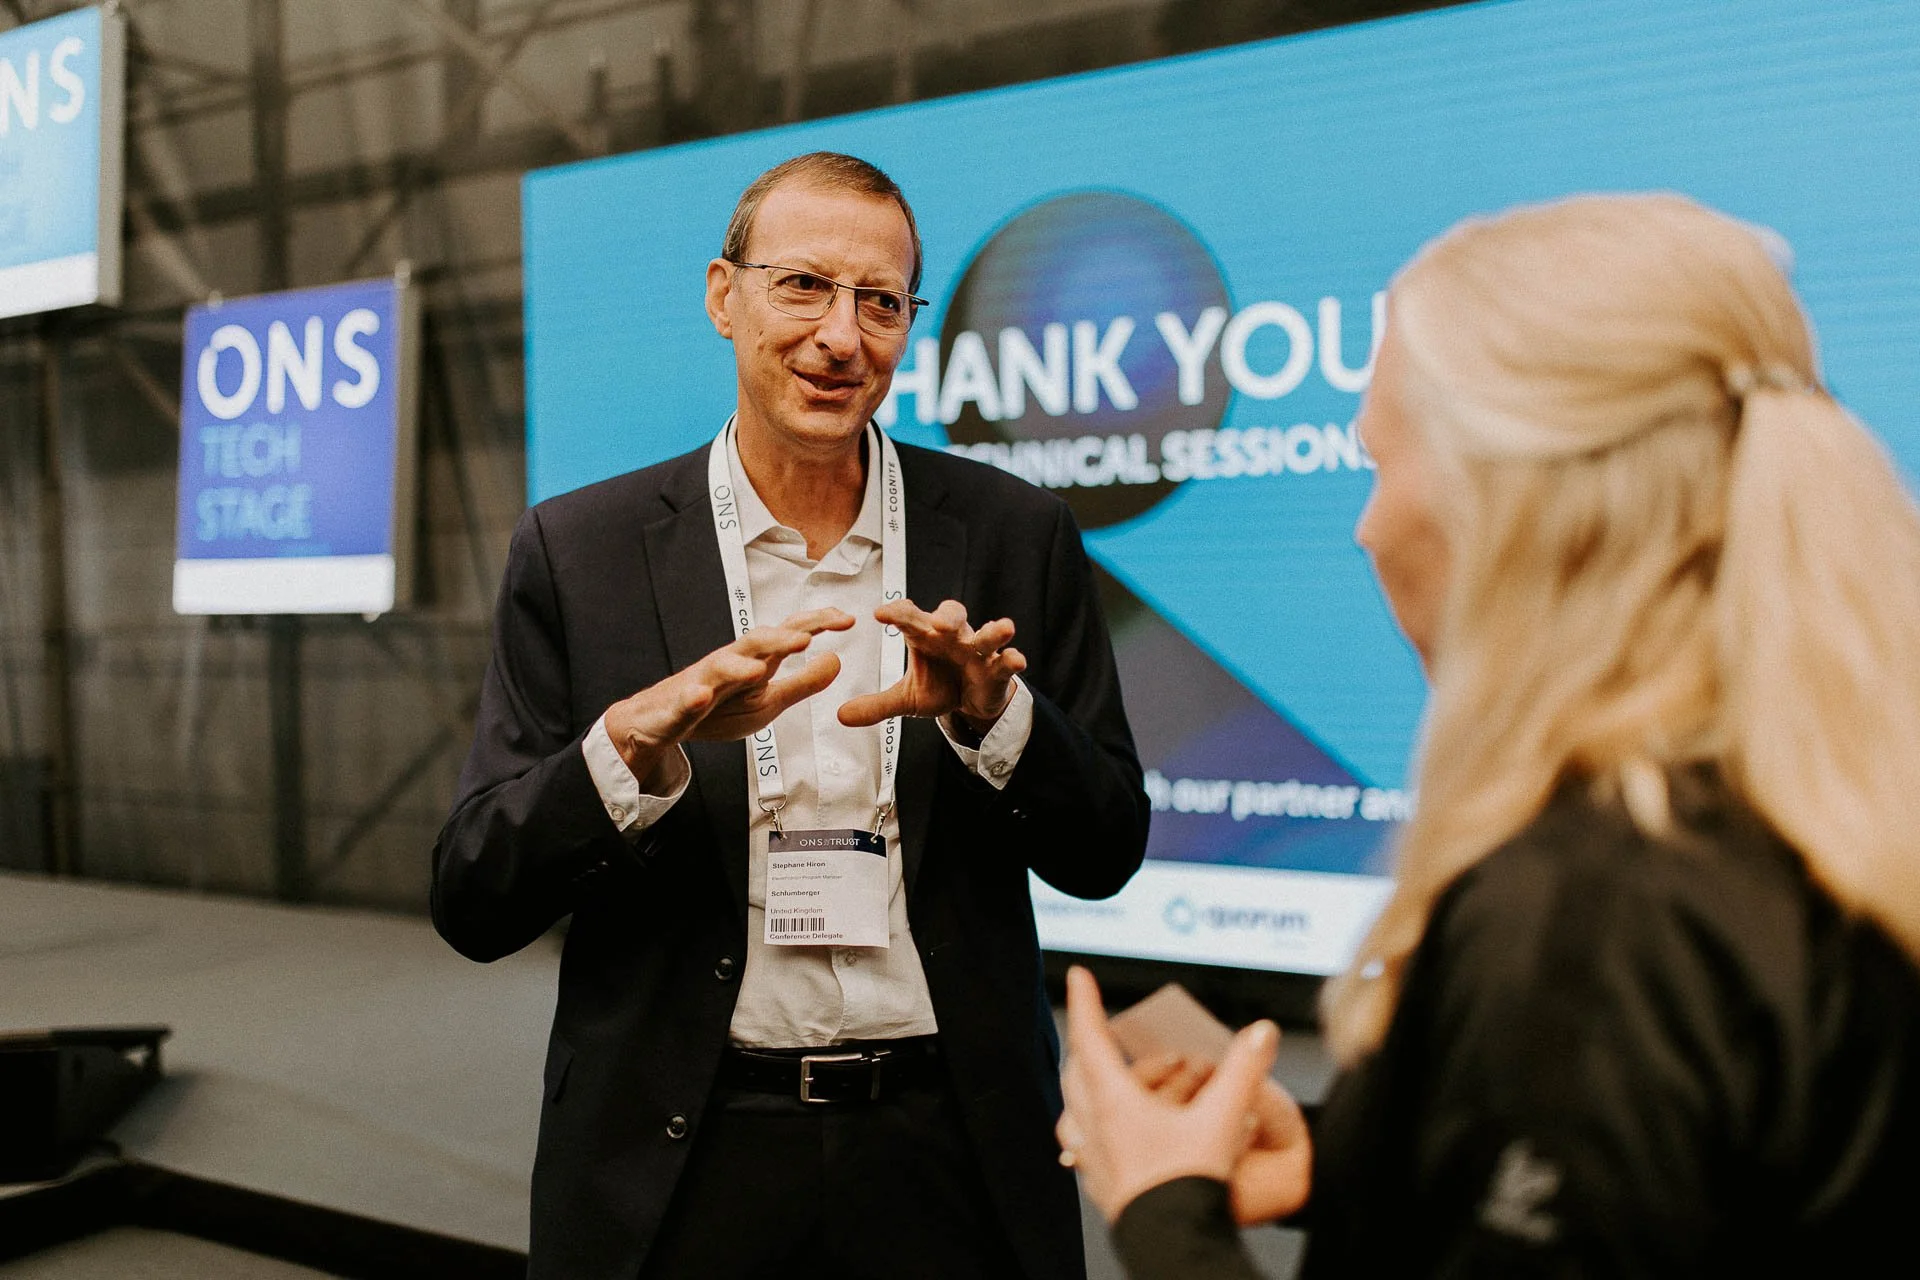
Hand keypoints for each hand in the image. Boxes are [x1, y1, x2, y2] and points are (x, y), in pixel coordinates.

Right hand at [603, 608, 853, 781]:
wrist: (661, 722)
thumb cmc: (719, 707)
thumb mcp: (770, 700)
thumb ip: (804, 683)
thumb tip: (838, 658)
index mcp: (756, 660)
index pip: (789, 635)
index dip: (817, 625)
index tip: (849, 619)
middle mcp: (731, 662)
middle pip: (756, 641)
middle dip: (780, 637)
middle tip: (806, 638)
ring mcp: (704, 681)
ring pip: (721, 666)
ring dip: (740, 666)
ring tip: (759, 670)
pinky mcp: (681, 704)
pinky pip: (687, 699)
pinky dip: (694, 697)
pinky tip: (701, 697)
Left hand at [837, 598, 1026, 731]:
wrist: (971, 701)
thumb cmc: (939, 686)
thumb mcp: (906, 699)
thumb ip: (876, 705)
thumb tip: (841, 716)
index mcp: (925, 635)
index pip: (910, 616)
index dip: (896, 613)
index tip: (879, 615)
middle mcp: (952, 636)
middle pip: (952, 615)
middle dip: (947, 617)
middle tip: (939, 624)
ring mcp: (977, 651)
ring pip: (986, 634)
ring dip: (993, 631)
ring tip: (1003, 628)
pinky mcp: (997, 669)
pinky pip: (1006, 661)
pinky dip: (1012, 659)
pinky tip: (1016, 659)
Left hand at [1056, 966, 1283, 1223]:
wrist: (1175, 1244)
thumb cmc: (1191, 1184)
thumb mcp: (1225, 1119)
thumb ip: (1244, 1071)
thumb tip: (1261, 1032)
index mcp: (1114, 1103)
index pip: (1089, 1038)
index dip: (1084, 1002)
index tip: (1078, 975)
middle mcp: (1094, 1127)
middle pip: (1077, 1072)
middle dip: (1091, 1045)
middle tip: (1106, 1032)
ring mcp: (1093, 1158)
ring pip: (1073, 1110)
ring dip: (1089, 1088)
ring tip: (1112, 1082)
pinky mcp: (1101, 1186)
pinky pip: (1083, 1146)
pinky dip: (1093, 1127)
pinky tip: (1114, 1133)